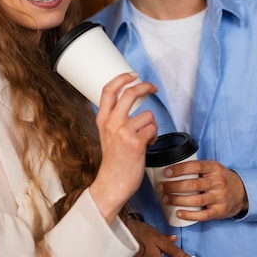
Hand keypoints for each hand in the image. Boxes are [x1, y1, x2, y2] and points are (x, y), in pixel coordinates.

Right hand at [90, 73, 157, 223]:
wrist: (112, 183)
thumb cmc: (114, 161)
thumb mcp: (107, 135)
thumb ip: (116, 119)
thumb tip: (131, 103)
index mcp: (103, 119)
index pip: (108, 90)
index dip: (122, 78)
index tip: (132, 74)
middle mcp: (112, 122)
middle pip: (130, 93)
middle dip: (145, 86)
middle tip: (152, 87)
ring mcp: (124, 131)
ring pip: (147, 115)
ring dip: (152, 125)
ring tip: (146, 137)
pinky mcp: (136, 142)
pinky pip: (153, 129)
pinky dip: (154, 136)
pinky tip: (147, 145)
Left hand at [157, 159, 247, 221]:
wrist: (243, 192)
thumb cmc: (222, 179)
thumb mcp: (213, 168)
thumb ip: (197, 168)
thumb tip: (171, 169)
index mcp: (214, 168)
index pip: (195, 166)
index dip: (179, 169)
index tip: (166, 172)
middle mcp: (218, 182)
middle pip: (192, 185)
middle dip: (173, 187)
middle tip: (161, 188)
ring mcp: (219, 197)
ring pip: (196, 200)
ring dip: (177, 200)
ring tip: (166, 199)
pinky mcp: (220, 211)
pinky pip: (203, 215)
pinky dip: (189, 215)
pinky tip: (178, 213)